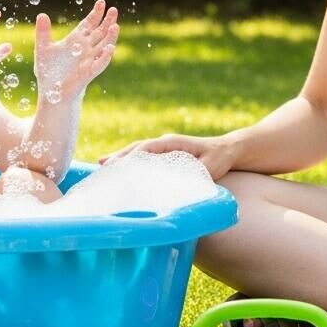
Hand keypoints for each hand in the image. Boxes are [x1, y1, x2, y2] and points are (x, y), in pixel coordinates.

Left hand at [34, 0, 118, 96]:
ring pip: (104, 46)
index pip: (90, 24)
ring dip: (110, 37)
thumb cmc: (49, 71)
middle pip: (101, 32)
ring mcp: (89, 60)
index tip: (102, 2)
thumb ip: (42, 33)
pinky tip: (110, 48)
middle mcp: (86, 48)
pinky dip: (105, 56)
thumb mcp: (42, 49)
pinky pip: (100, 63)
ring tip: (115, 26)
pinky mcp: (89, 72)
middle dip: (108, 21)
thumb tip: (41, 15)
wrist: (51, 92)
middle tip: (114, 10)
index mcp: (76, 40)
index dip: (96, 13)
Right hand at [101, 133, 240, 179]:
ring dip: (119, 159)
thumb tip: (185, 183)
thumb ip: (198, 173)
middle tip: (102, 169)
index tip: (117, 166)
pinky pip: (141, 157)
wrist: (226, 150)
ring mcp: (162, 148)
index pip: (147, 148)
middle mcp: (164, 143)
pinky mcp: (162, 155)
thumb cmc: (218, 158)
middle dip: (118, 157)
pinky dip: (127, 162)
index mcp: (172, 143)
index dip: (131, 157)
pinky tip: (113, 168)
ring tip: (100, 167)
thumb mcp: (211, 167)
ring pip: (136, 152)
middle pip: (136, 148)